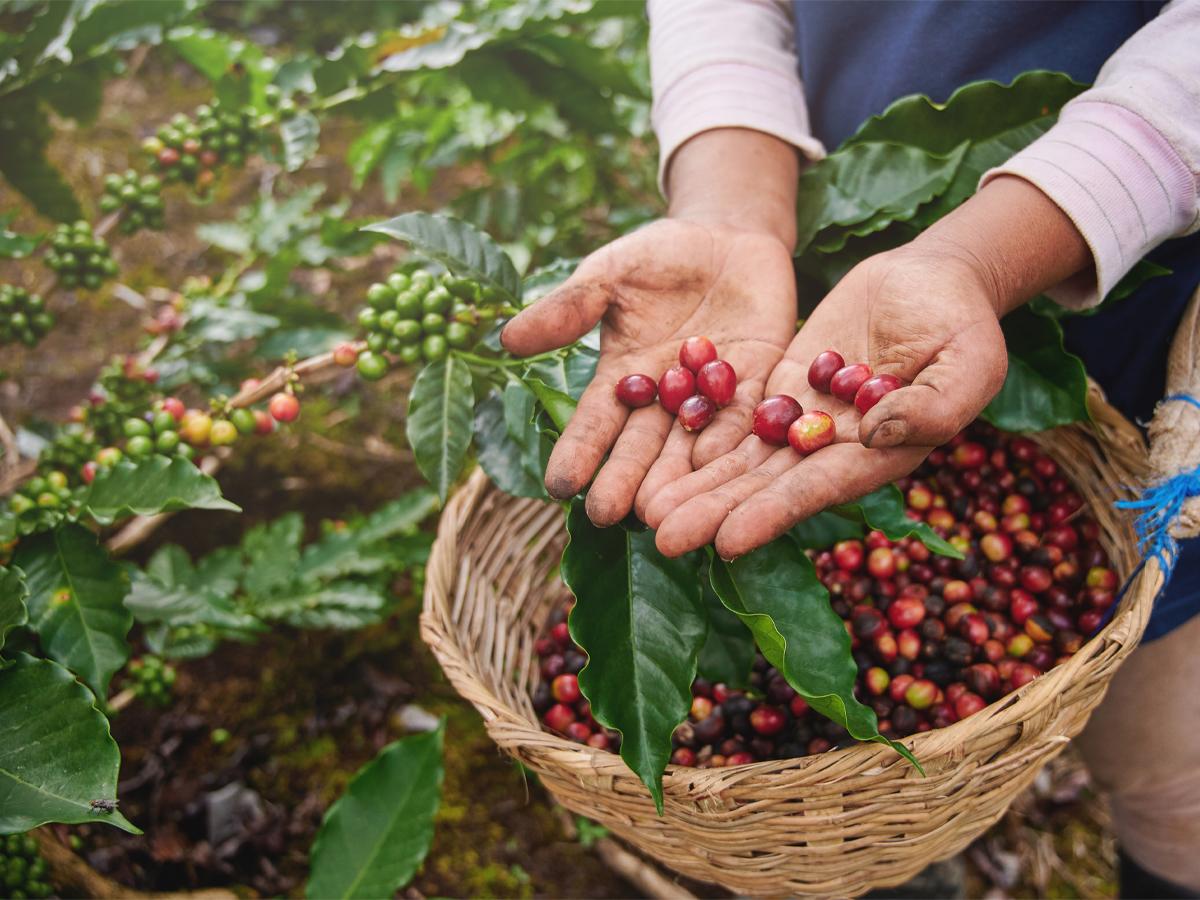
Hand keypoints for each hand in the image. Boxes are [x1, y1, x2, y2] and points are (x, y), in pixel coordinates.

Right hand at [500, 218, 797, 524]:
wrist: (727, 236)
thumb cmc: (657, 255)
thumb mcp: (608, 274)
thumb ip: (568, 308)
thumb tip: (506, 339)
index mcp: (622, 379)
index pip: (595, 423)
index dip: (578, 452)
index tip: (559, 484)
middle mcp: (664, 400)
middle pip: (642, 447)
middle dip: (625, 480)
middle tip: (608, 515)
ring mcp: (711, 397)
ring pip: (691, 446)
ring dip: (678, 480)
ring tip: (662, 513)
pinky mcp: (758, 384)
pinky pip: (745, 418)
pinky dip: (732, 441)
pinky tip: (718, 466)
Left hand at [640, 176, 1092, 558]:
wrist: (933, 281)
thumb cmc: (965, 324)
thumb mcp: (969, 362)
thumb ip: (933, 405)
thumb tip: (874, 434)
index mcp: (878, 456)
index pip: (816, 490)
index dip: (772, 514)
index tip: (726, 541)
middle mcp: (832, 449)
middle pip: (765, 486)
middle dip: (715, 511)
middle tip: (661, 537)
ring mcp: (802, 420)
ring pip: (741, 458)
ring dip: (696, 484)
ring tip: (646, 510)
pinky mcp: (781, 388)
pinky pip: (735, 414)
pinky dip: (700, 435)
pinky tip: (658, 454)